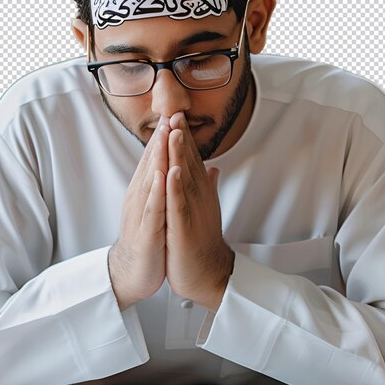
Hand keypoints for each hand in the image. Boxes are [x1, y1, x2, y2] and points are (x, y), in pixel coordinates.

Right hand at [108, 115, 170, 309]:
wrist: (132, 272)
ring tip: (165, 135)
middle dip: (160, 138)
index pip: (154, 159)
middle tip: (169, 114)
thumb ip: (164, 186)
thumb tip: (172, 167)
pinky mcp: (146, 231)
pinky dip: (157, 191)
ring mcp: (142, 213)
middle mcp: (140, 197)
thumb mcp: (158, 208)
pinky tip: (162, 177)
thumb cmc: (148, 239)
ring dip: (157, 157)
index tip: (173, 114)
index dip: (164, 136)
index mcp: (146, 191)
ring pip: (150, 180)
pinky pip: (152, 209)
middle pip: (150, 163)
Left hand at [165, 112, 234, 311]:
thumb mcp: (204, 207)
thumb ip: (208, 184)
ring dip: (180, 154)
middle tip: (175, 112)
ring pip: (184, 176)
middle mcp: (197, 196)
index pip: (190, 158)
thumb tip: (212, 168)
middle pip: (188, 161)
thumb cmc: (202, 239)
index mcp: (198, 191)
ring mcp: (191, 210)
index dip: (183, 136)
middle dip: (181, 136)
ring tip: (176, 131)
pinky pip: (179, 204)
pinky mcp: (183, 227)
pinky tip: (173, 170)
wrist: (206, 272)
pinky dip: (176, 187)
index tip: (176, 115)